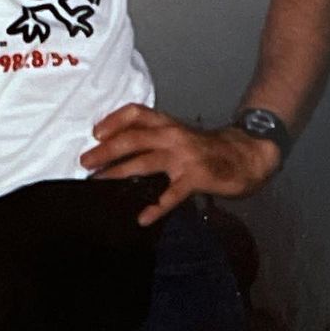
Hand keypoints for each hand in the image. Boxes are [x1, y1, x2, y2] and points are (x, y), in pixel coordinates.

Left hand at [80, 103, 281, 225]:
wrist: (244, 156)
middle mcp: (172, 135)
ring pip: (145, 162)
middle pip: (132, 138)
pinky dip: (156, 207)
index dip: (113, 121)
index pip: (135, 113)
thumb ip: (153, 136)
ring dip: (119, 172)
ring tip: (100, 182)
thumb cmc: (204, 147)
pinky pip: (172, 194)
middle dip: (106, 150)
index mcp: (166, 122)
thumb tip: (118, 146)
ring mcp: (183, 156)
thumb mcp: (177, 133)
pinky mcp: (195, 178)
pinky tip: (144, 217)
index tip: (95, 133)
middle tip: (85, 161)